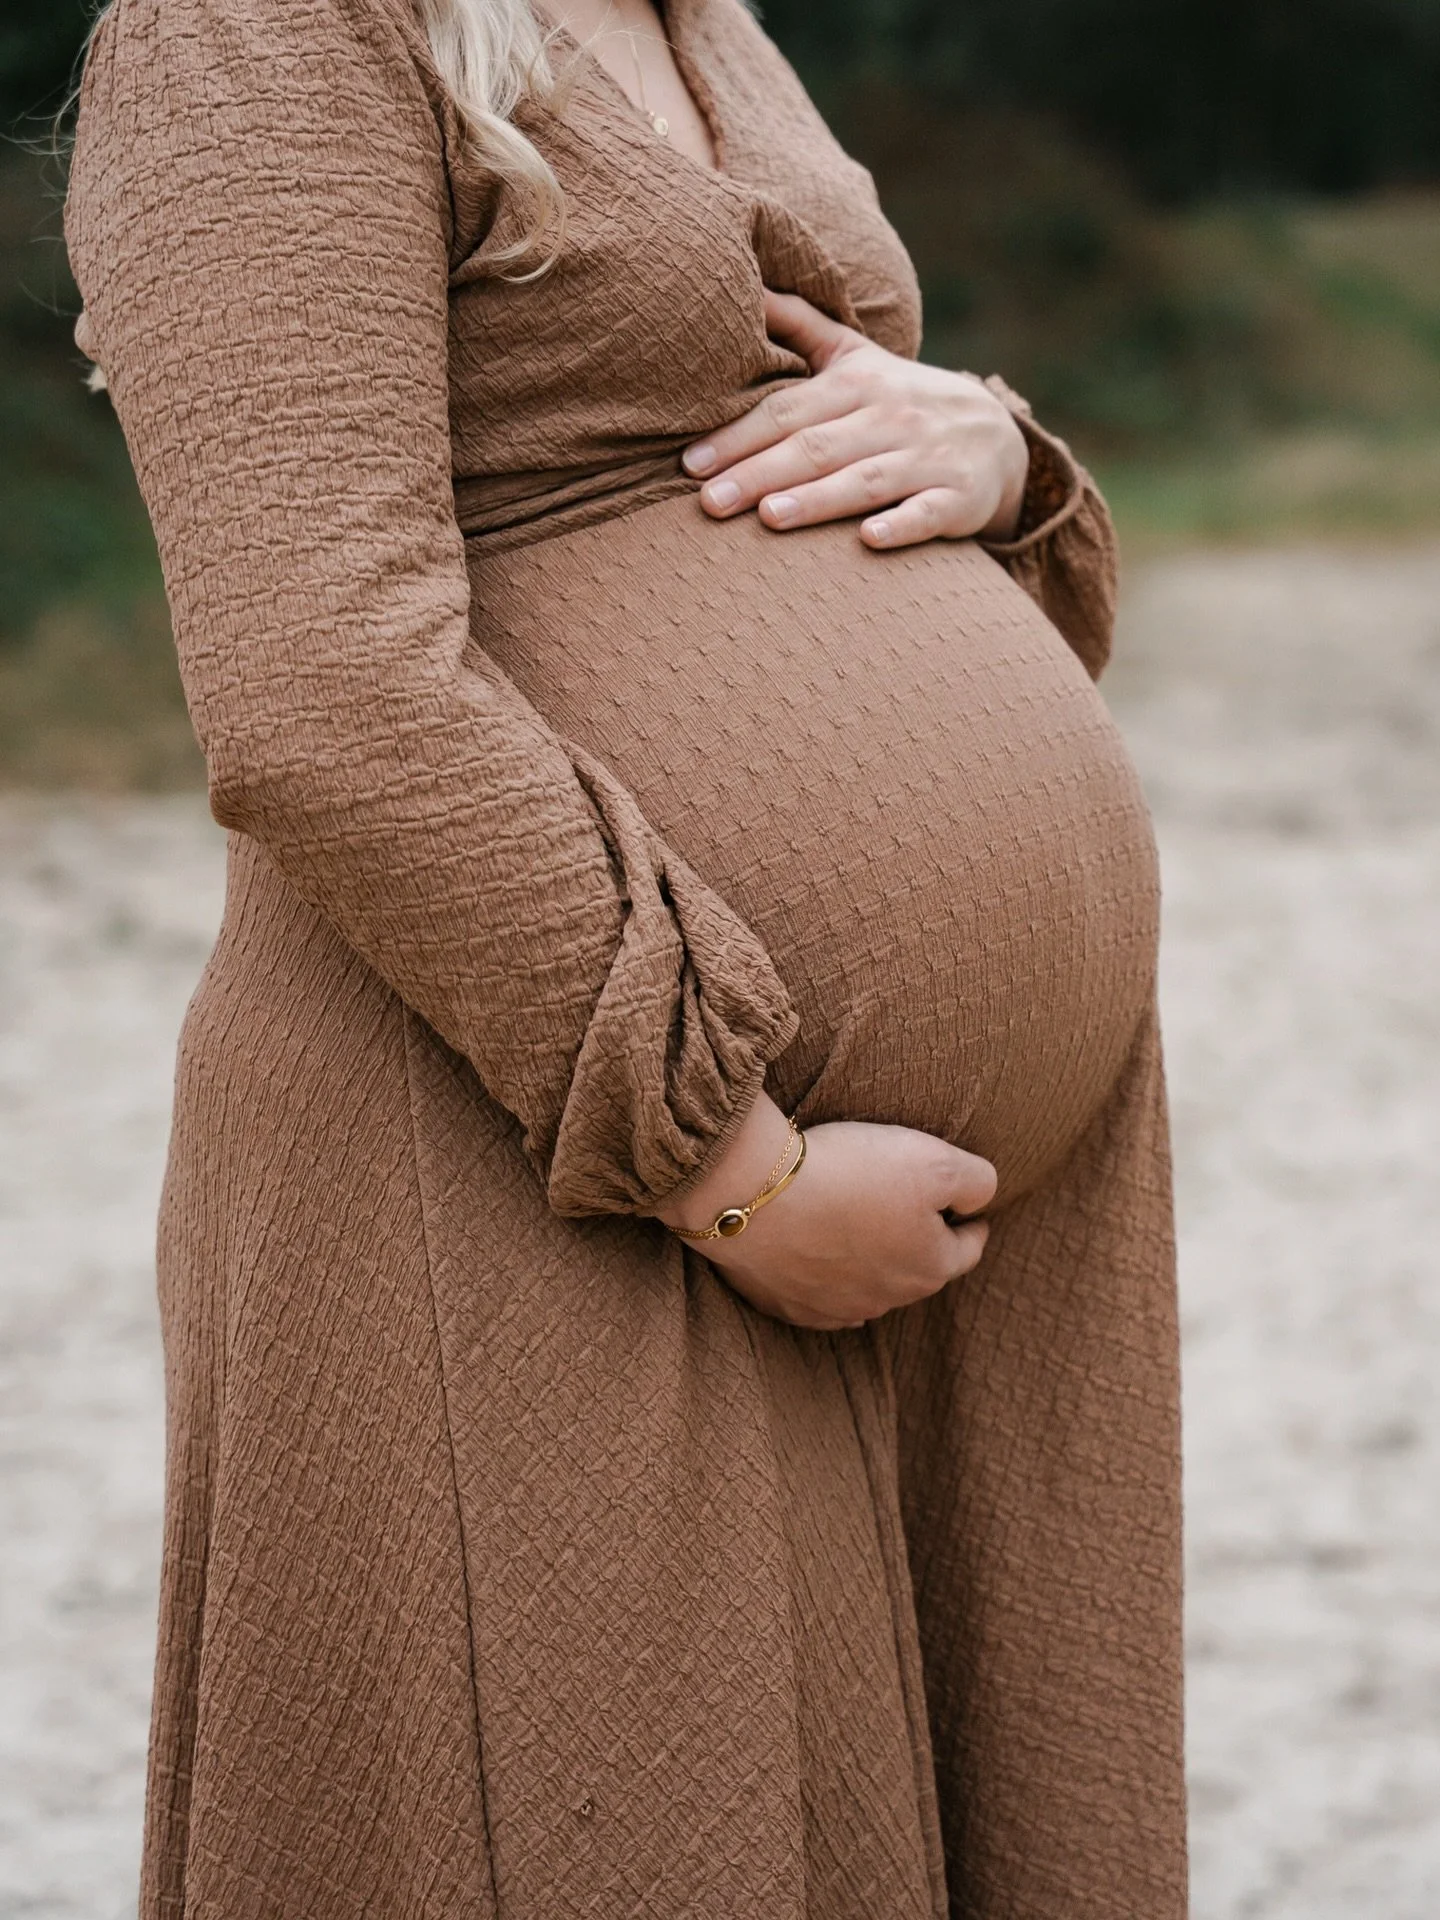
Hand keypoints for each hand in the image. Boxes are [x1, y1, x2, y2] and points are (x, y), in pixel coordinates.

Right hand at [656, 1093, 996, 1330]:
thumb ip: (977, 1181)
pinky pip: (819, 1297)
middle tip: (910, 1210)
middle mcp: (887, 1298)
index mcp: (929, 1266)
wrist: (755, 1192)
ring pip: (869, 1287)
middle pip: (918, 1270)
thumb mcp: (936, 1160)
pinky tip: (820, 1257)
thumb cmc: (850, 1173)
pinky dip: (826, 1277)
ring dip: (872, 1261)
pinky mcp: (787, 1304)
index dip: (972, 1222)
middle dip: (921, 1243)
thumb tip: (981, 1200)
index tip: (970, 1210)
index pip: (968, 1248)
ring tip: (860, 1225)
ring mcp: (833, 1307)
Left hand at [682, 290, 1029, 549]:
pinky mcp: (958, 499)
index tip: (690, 462)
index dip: (738, 434)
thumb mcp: (857, 358)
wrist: (997, 438)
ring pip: (865, 480)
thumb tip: (745, 286)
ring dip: (817, 499)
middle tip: (710, 502)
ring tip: (769, 518)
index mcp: (858, 384)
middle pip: (816, 447)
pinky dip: (901, 525)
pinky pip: (927, 513)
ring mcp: (927, 459)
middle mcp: (891, 418)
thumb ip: (801, 326)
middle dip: (760, 473)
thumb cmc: (902, 402)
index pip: (788, 410)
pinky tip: (869, 540)